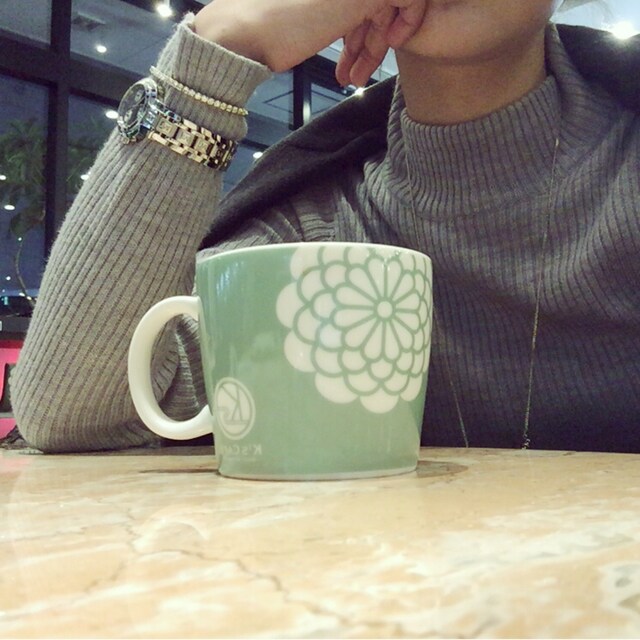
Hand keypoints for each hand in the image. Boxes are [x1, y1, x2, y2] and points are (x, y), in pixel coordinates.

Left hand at [193, 0, 426, 86]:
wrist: (231, 40)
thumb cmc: (280, 21)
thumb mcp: (346, 4)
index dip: (407, 13)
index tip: (396, 40)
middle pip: (379, 0)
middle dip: (377, 37)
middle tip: (367, 69)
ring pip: (360, 11)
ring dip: (362, 47)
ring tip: (351, 78)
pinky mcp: (309, 1)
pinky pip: (341, 16)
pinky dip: (347, 42)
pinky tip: (344, 68)